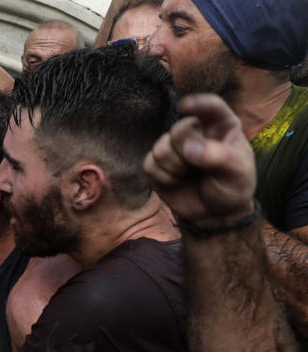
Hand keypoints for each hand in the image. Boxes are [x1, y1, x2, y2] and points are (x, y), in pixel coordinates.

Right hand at [144, 94, 256, 226]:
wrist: (216, 214)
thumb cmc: (232, 188)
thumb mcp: (237, 173)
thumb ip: (218, 157)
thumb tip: (189, 148)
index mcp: (222, 126)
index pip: (211, 107)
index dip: (198, 104)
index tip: (185, 107)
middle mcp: (196, 131)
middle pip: (178, 131)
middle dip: (185, 154)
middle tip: (200, 169)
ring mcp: (174, 146)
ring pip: (160, 148)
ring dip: (174, 169)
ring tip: (190, 176)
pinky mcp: (157, 163)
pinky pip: (149, 164)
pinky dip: (162, 178)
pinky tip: (176, 182)